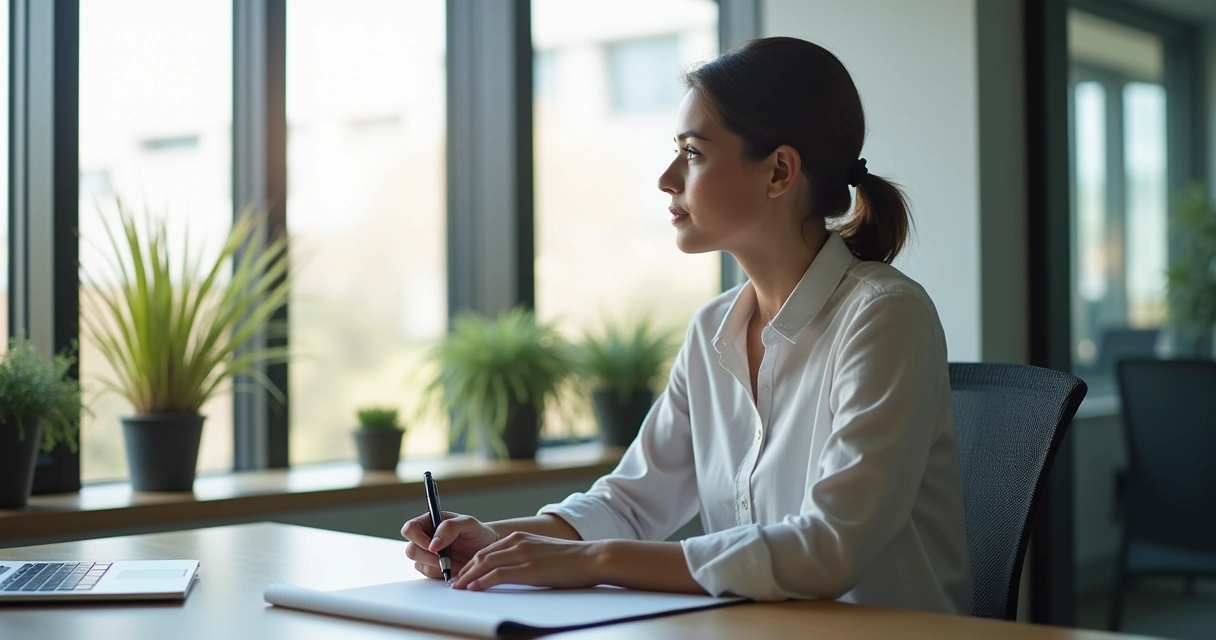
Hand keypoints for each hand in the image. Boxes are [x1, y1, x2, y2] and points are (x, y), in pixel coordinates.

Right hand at [401, 511, 498, 579]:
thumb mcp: (468, 524)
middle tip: (446, 559)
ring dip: (437, 566)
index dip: (417, 538)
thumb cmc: (477, 533)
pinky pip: (428, 573)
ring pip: (418, 564)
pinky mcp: (431, 567)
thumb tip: (432, 544)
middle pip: (411, 550)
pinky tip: (454, 568)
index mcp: (430, 521)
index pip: (410, 528)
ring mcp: (426, 553)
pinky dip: (441, 573)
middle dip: (428, 557)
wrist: (486, 549)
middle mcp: (425, 537)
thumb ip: (449, 527)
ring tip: (456, 562)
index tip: (433, 547)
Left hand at [451, 531, 603, 590]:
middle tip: (454, 582)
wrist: (592, 557)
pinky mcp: (528, 569)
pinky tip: (474, 588)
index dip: (472, 562)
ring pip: (485, 564)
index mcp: (521, 538)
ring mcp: (523, 555)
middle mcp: (518, 542)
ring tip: (458, 587)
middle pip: (482, 556)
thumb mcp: (544, 552)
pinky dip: (482, 581)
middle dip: (465, 570)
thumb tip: (518, 569)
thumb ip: (528, 555)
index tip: (463, 573)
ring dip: (468, 576)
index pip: (489, 550)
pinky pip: (498, 575)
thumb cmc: (572, 559)